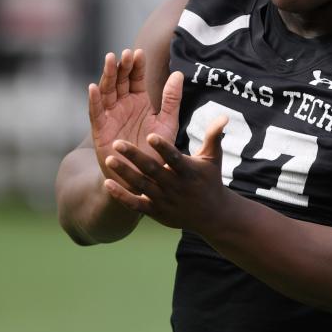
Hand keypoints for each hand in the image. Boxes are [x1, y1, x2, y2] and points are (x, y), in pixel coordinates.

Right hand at [88, 49, 183, 188]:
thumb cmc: (156, 151)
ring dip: (107, 76)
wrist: (144, 178)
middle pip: (120, 81)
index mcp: (139, 101)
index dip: (136, 66)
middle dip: (121, 67)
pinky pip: (95, 113)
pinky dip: (94, 100)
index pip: (136, 78)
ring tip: (109, 61)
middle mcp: (123, 105)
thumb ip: (172, 100)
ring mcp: (110, 116)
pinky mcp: (101, 130)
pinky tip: (93, 88)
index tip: (138, 53)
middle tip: (124, 54)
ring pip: (107, 92)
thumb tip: (177, 74)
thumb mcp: (168, 123)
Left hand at [103, 115, 228, 231]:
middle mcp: (175, 186)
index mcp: (188, 171)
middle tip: (117, 143)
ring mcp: (164, 200)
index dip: (163, 148)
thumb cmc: (210, 180)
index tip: (150, 135)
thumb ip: (213, 136)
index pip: (174, 158)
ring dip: (124, 174)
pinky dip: (121, 196)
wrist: (212, 216)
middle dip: (135, 157)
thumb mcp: (213, 158)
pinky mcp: (155, 212)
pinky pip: (135, 205)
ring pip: (141, 186)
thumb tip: (224, 116)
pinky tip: (107, 183)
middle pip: (152, 171)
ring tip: (109, 159)